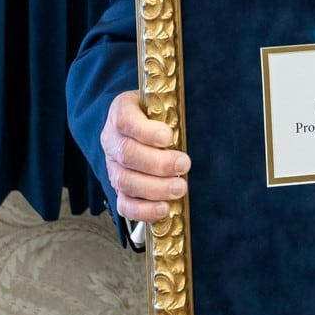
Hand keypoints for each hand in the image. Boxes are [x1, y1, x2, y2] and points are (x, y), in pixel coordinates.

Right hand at [100, 90, 189, 223]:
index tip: (168, 137)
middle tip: (184, 165)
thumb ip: (173, 112)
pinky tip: (164, 208)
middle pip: (127, 154)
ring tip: (179, 188)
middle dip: (158, 163)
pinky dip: (144, 210)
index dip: (145, 131)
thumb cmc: (157, 116)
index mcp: (121, 113)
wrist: (140, 127)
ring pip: (125, 181)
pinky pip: (124, 205)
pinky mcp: (120, 190)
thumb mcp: (163, 104)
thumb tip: (202, 123)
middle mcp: (112, 141)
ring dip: (155, 188)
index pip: (125, 120)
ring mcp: (114, 167)